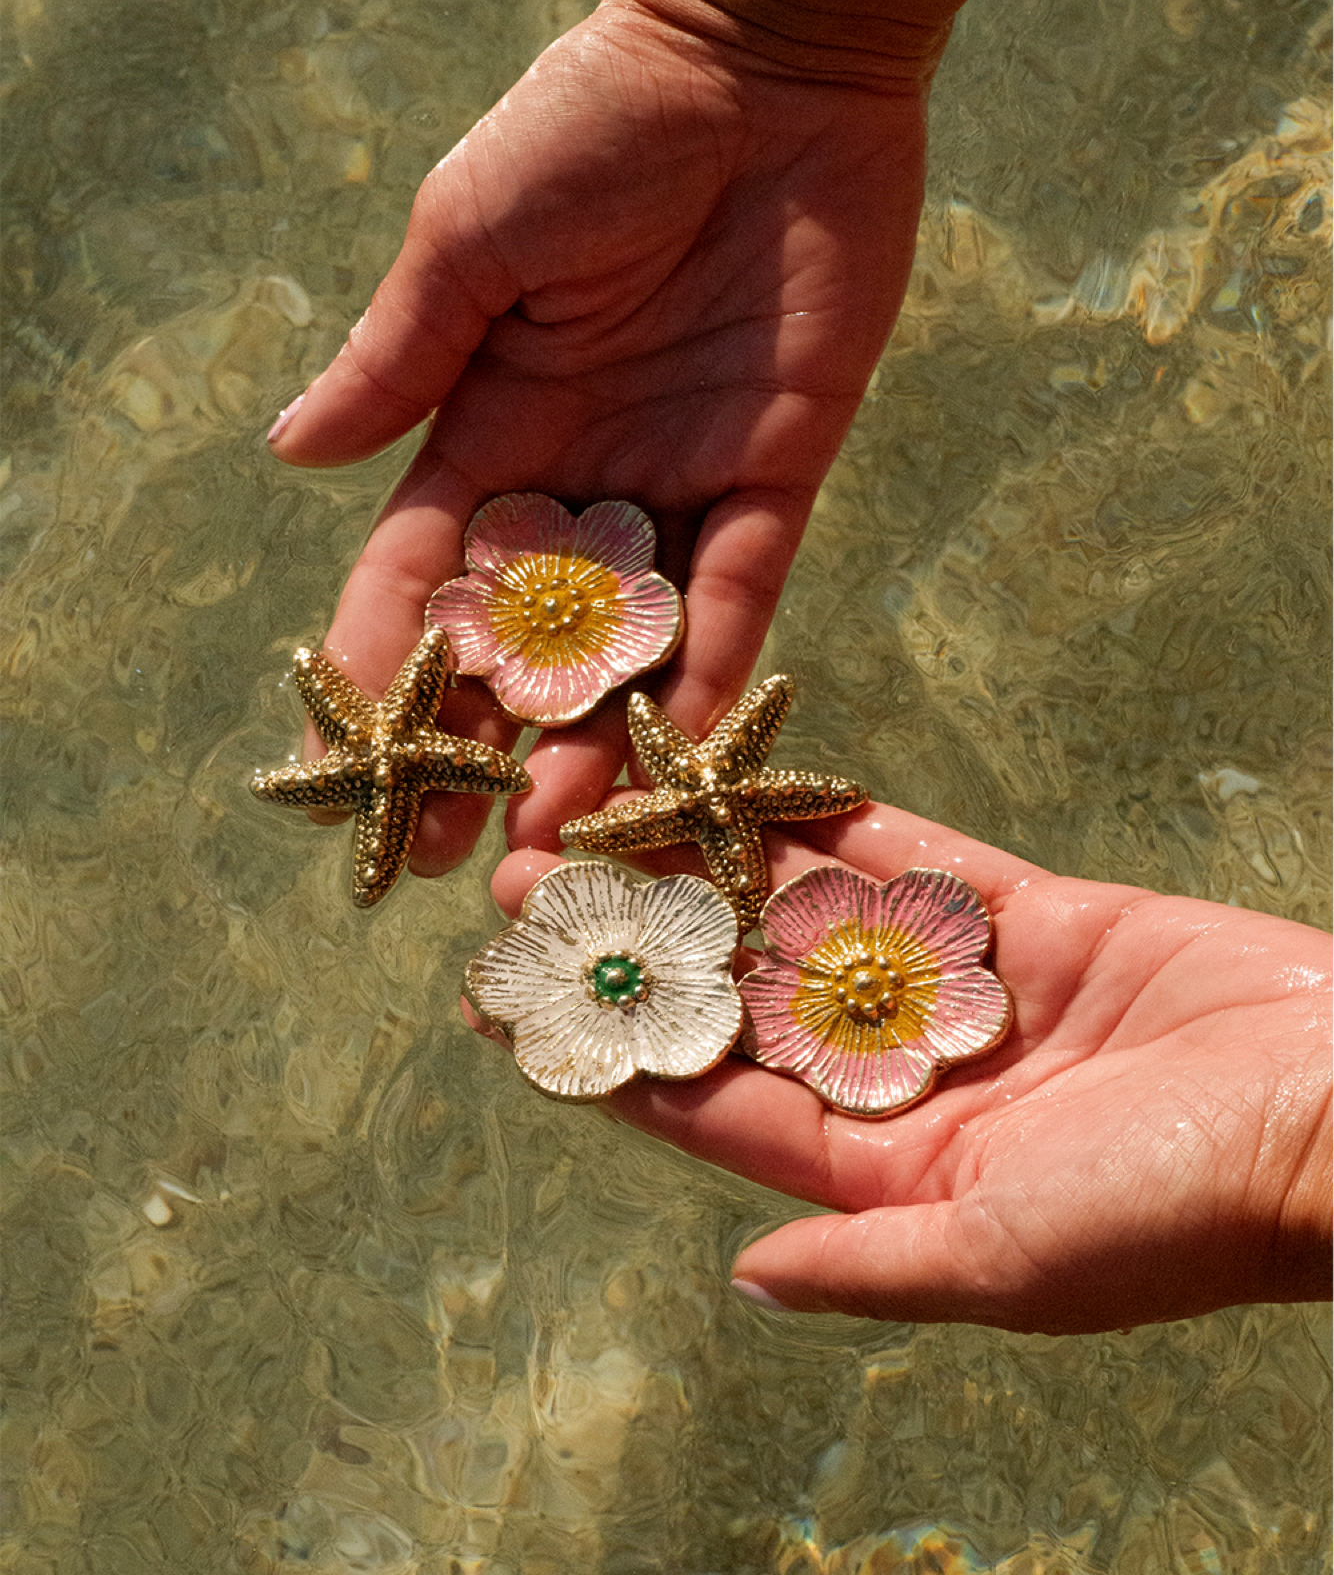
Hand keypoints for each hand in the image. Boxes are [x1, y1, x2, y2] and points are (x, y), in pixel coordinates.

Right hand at [266, 0, 970, 873]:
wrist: (764, 67)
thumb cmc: (594, 124)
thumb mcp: (472, 239)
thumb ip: (400, 356)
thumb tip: (291, 451)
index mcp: (489, 426)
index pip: (420, 574)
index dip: (382, 669)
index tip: (345, 764)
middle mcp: (580, 479)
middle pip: (524, 641)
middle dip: (485, 744)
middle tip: (449, 848)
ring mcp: (679, 489)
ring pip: (630, 646)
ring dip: (596, 744)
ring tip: (559, 841)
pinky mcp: (779, 480)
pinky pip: (738, 598)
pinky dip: (709, 677)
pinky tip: (676, 758)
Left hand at [480, 804, 1333, 1333]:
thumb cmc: (1181, 1214)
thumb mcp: (1015, 1263)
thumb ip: (874, 1266)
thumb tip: (748, 1280)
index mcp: (890, 1175)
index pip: (715, 1110)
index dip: (610, 1059)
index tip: (509, 1011)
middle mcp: (909, 1079)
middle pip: (743, 1000)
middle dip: (641, 943)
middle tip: (528, 884)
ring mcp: (964, 991)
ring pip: (812, 919)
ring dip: (713, 868)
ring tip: (610, 813)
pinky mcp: (1029, 918)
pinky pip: (915, 864)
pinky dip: (838, 827)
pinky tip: (751, 783)